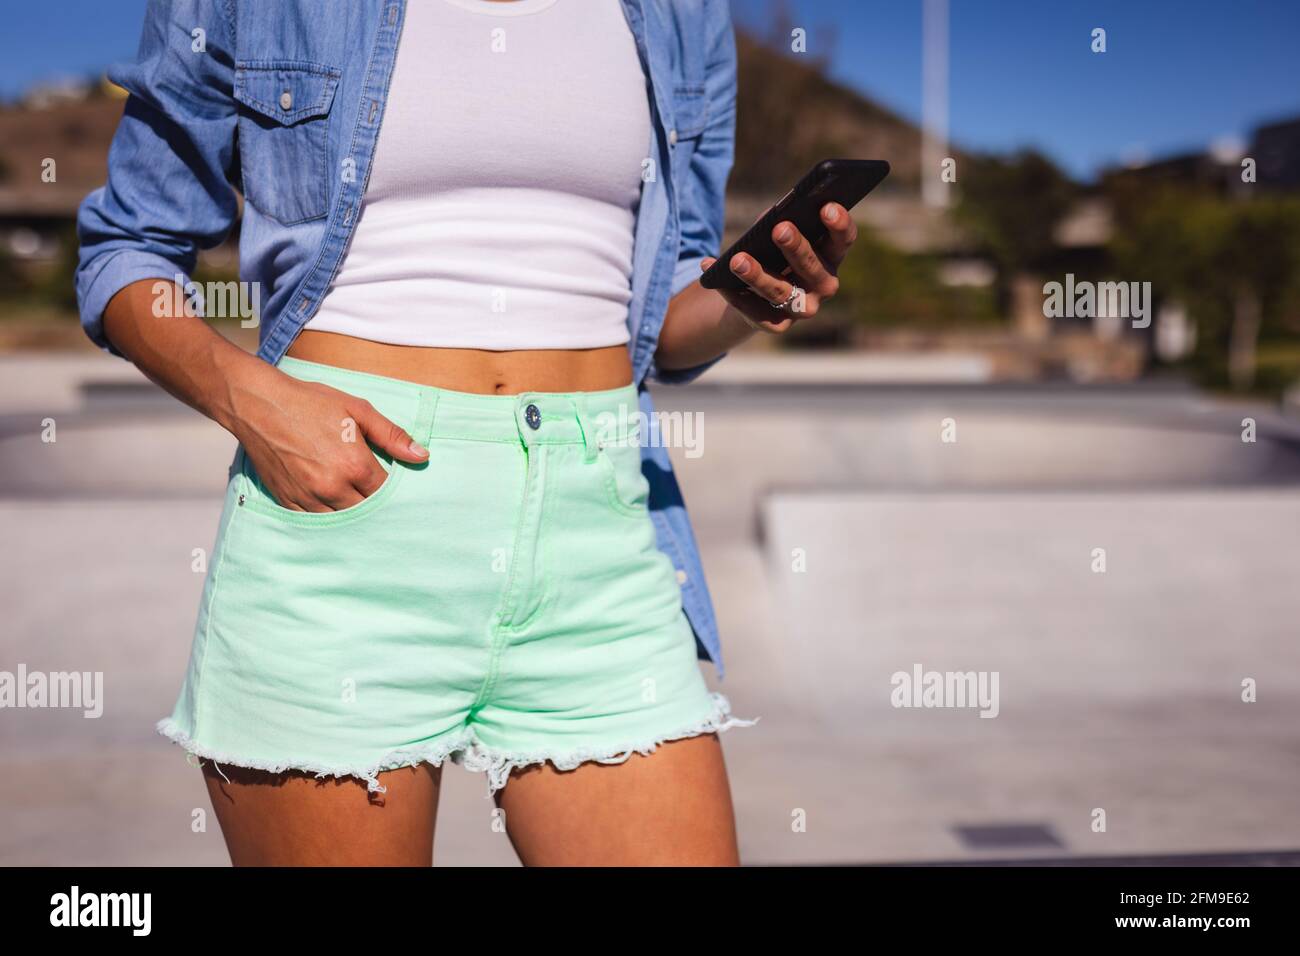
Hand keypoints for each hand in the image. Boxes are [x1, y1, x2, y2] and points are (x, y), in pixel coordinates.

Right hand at [230, 367, 428, 511]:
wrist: (258, 404)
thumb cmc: (310, 403)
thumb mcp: (357, 410)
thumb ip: (391, 435)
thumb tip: (422, 456)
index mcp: (354, 465)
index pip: (386, 493)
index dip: (393, 492)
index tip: (394, 486)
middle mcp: (332, 487)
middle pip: (367, 513)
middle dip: (374, 506)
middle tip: (378, 498)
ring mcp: (308, 497)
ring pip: (342, 523)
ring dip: (352, 516)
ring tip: (357, 505)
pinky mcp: (288, 501)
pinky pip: (314, 523)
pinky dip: (326, 519)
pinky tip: (333, 509)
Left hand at [701, 201, 857, 334]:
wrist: (754, 294)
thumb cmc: (770, 251)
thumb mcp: (775, 232)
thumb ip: (780, 221)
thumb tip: (772, 216)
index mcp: (830, 256)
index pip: (843, 240)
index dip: (839, 225)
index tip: (828, 207)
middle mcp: (824, 286)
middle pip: (811, 267)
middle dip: (796, 247)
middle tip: (779, 229)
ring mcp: (803, 309)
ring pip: (780, 292)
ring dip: (757, 275)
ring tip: (737, 260)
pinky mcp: (777, 325)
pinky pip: (754, 311)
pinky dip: (731, 293)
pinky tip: (713, 272)